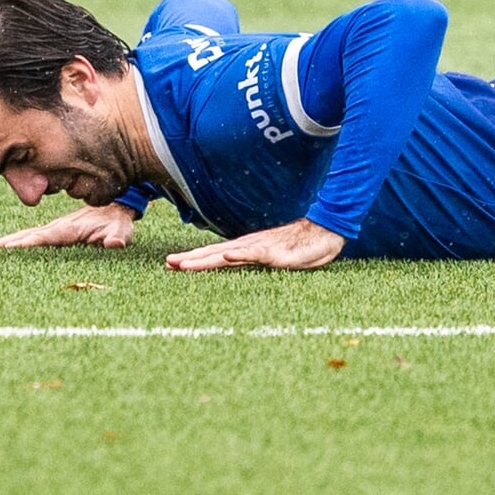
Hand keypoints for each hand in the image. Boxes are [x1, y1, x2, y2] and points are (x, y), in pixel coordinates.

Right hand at [0, 203, 137, 249]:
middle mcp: (57, 227)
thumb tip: (115, 244)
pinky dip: (14, 241)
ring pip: (25, 235)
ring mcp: (53, 228)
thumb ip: (119, 237)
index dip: (29, 243)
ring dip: (5, 242)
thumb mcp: (124, 230)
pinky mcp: (52, 231)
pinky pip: (30, 236)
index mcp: (70, 229)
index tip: (10, 248)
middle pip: (28, 235)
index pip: (47, 237)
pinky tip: (0, 248)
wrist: (116, 205)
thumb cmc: (119, 221)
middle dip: (8, 242)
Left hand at [165, 218, 346, 271]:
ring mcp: (262, 248)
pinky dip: (240, 254)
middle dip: (190, 259)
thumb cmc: (302, 244)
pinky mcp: (278, 252)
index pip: (215, 254)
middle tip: (168, 263)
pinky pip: (256, 253)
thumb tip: (238, 261)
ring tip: (185, 265)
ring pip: (229, 254)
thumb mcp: (276, 255)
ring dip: (205, 259)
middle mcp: (250, 246)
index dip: (193, 258)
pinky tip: (226, 255)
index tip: (171, 264)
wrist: (327, 230)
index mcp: (247, 248)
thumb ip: (258, 258)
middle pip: (214, 254)